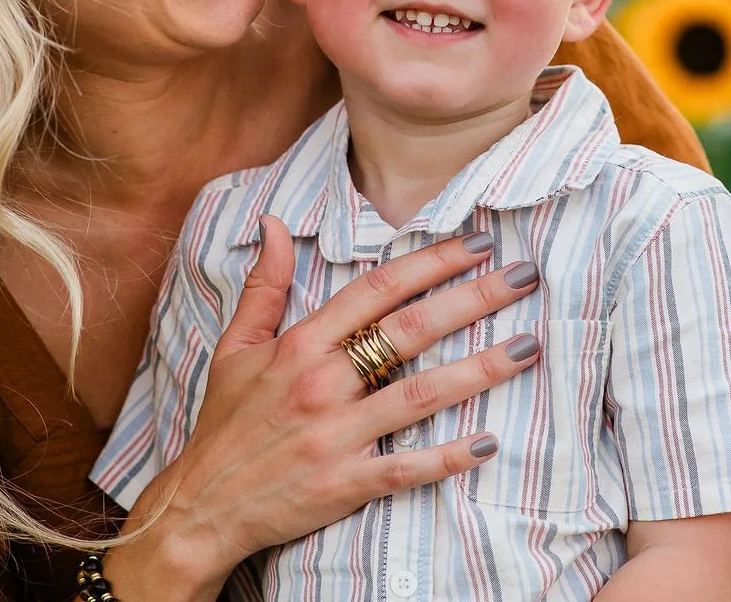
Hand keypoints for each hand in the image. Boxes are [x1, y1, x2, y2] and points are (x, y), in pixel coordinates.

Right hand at [102, 216, 541, 599]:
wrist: (200, 507)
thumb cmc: (224, 424)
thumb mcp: (234, 347)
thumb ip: (265, 284)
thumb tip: (275, 223)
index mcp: (300, 345)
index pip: (377, 289)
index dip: (430, 262)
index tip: (477, 243)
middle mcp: (321, 383)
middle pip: (411, 331)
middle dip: (474, 299)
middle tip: (525, 277)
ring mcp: (336, 436)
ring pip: (421, 395)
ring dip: (480, 369)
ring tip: (529, 347)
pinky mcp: (344, 484)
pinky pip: (407, 468)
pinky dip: (449, 457)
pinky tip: (490, 442)